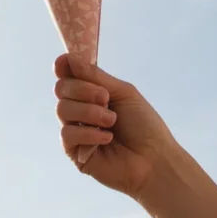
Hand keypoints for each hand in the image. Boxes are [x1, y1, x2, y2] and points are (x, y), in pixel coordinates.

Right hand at [54, 53, 178, 199]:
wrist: (155, 160)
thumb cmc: (144, 125)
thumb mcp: (123, 93)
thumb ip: (95, 76)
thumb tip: (68, 58)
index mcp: (91, 94)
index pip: (67, 76)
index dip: (63, 67)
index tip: (64, 63)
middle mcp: (80, 110)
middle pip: (61, 89)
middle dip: (83, 90)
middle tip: (106, 99)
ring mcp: (76, 131)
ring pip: (62, 109)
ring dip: (89, 112)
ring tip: (112, 121)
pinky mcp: (74, 152)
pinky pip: (67, 134)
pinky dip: (89, 133)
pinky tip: (108, 138)